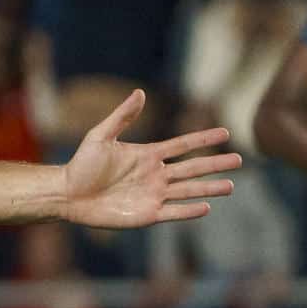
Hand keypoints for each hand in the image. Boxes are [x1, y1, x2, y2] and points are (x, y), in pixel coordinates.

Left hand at [61, 90, 239, 228]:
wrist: (67, 193)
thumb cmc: (81, 164)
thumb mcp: (101, 136)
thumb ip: (122, 117)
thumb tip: (140, 93)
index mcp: (147, 155)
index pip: (182, 145)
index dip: (203, 139)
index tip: (225, 132)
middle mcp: (155, 175)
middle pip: (192, 168)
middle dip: (216, 164)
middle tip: (239, 160)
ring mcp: (153, 195)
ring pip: (188, 190)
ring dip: (209, 188)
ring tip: (231, 185)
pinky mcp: (146, 214)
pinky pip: (173, 212)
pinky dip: (189, 210)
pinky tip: (206, 207)